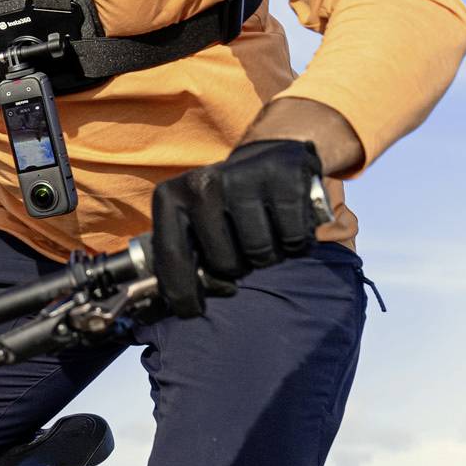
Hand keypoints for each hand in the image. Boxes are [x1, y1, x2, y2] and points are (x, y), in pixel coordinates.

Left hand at [149, 138, 323, 318]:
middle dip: (237, 267)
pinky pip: (292, 237)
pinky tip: (286, 221)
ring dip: (268, 254)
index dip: (182, 292)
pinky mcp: (284, 175)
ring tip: (265, 231)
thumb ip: (183, 259)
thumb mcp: (195, 224)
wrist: (272, 154)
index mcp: (171, 196)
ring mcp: (243, 176)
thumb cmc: (227, 204)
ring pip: (260, 253)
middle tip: (241, 246)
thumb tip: (173, 307)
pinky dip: (295, 240)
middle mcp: (202, 183)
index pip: (171, 256)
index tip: (192, 310)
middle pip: (224, 263)